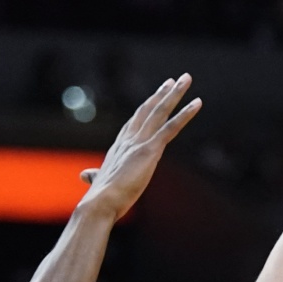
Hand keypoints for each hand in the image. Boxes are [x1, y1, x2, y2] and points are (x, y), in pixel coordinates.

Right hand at [77, 75, 201, 220]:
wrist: (100, 202)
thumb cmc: (100, 197)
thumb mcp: (99, 181)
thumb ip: (95, 175)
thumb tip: (85, 175)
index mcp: (119, 146)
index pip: (134, 122)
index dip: (146, 108)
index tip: (155, 96)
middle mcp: (129, 139)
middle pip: (148, 110)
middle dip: (162, 94)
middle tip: (174, 80)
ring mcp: (139, 142)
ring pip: (160, 112)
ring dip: (175, 94)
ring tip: (187, 78)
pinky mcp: (150, 150)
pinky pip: (171, 127)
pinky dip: (185, 114)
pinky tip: (197, 103)